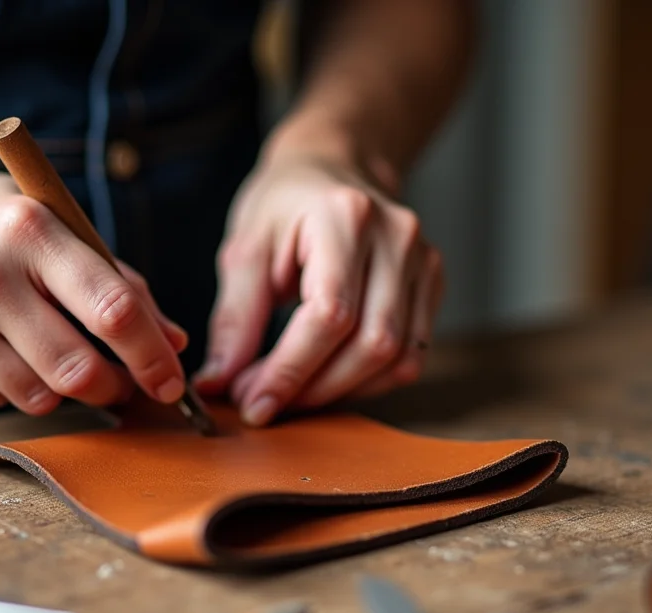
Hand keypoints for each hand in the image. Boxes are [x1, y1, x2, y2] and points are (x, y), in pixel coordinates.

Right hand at [0, 149, 188, 414]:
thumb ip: (114, 278)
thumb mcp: (50, 223)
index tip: (172, 382)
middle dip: (114, 389)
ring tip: (59, 363)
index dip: (152, 355)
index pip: (112, 307)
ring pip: (36, 395)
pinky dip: (10, 387)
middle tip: (124, 388)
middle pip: (77, 368)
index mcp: (30, 229)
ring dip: (63, 393)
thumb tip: (172, 341)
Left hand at [194, 152, 442, 424]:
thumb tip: (219, 382)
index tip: (254, 404)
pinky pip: (410, 355)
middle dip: (313, 388)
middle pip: (370, 344)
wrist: (332, 168)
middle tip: (264, 401)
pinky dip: (367, 382)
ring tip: (292, 392)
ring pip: (396, 358)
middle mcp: (397, 237)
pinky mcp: (432, 284)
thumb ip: (234, 318)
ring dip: (340, 391)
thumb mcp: (245, 249)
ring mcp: (424, 260)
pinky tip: (327, 377)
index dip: (291, 370)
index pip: (329, 315)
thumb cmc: (283, 205)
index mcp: (345, 217)